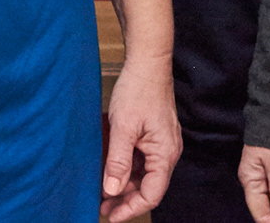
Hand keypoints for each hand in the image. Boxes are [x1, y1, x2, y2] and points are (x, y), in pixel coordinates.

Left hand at [102, 55, 180, 219]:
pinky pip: (143, 160)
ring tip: (102, 190)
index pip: (151, 194)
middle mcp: (168, 152)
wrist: (147, 62)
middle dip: (125, 199)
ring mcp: (162, 143)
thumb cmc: (138, 90)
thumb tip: (112, 191)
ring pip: (144, 174)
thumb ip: (118, 162)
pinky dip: (127, 167)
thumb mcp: (123, 128)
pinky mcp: (155, 136)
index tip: (111, 215)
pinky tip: (110, 168)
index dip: (130, 209)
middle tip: (102, 205)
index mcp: (165, 153)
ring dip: (124, 183)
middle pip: (148, 187)